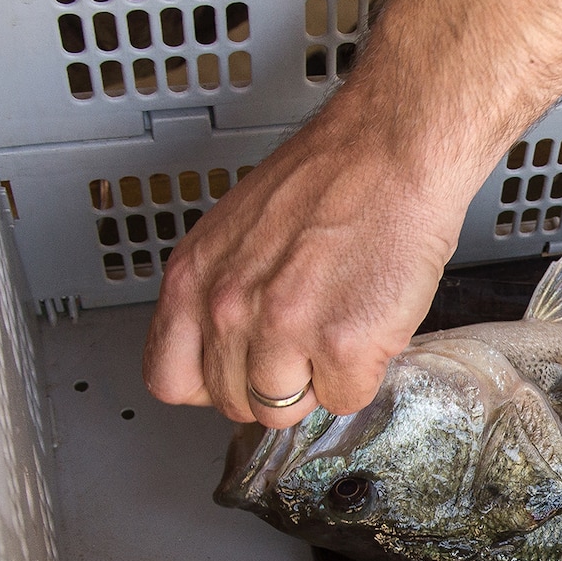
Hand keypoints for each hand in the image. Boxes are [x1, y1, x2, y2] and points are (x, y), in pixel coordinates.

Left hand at [142, 106, 467, 425]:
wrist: (393, 150)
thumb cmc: (330, 179)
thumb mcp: (237, 234)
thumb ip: (220, 295)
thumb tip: (229, 352)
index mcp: (193, 279)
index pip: (169, 378)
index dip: (210, 382)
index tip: (238, 369)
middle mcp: (227, 308)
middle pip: (233, 403)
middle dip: (272, 382)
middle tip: (305, 340)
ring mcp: (283, 330)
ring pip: (285, 410)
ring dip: (317, 381)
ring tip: (338, 327)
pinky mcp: (342, 345)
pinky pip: (346, 399)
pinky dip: (364, 374)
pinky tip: (368, 325)